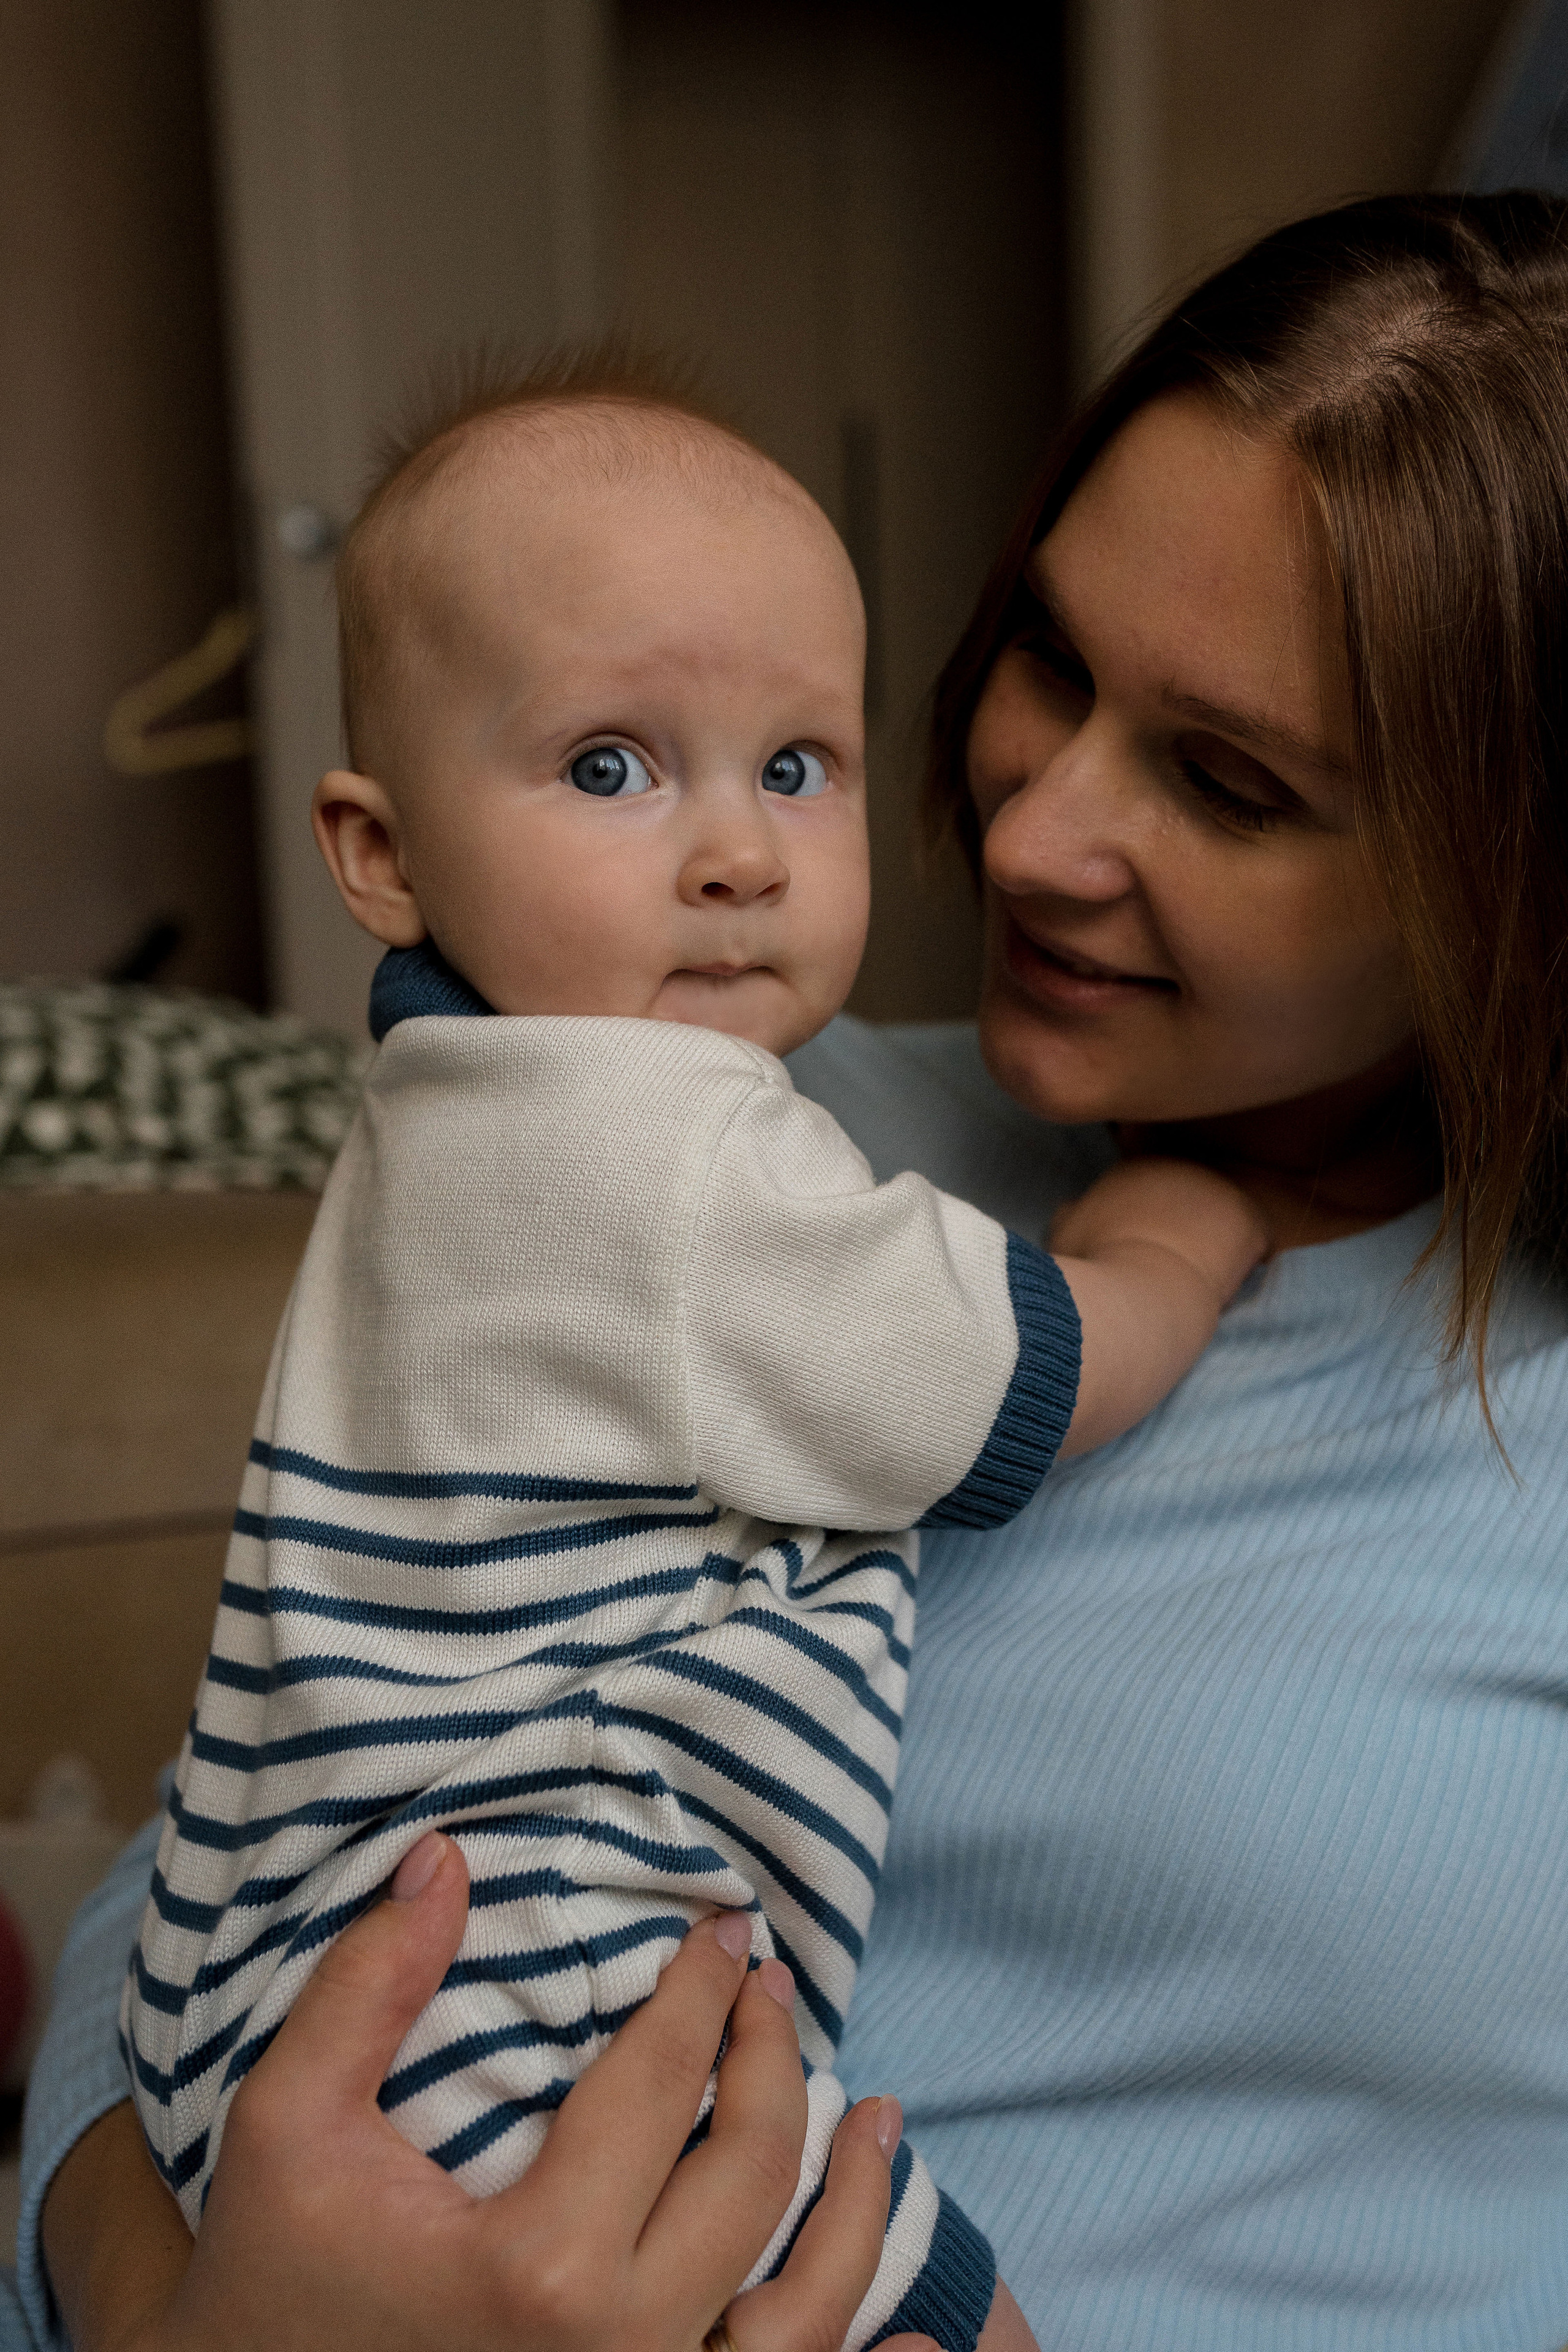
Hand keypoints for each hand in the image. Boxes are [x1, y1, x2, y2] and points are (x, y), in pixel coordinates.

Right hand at [45, 1833, 936, 2351]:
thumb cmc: (268, 2287)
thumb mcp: (288, 2128)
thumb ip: (367, 1988)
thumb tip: (444, 1857)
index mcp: (540, 2264)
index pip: (658, 2086)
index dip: (700, 1992)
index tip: (727, 1930)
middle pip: (749, 2179)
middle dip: (771, 2064)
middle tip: (771, 1990)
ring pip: (805, 2310)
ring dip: (859, 2206)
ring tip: (880, 2117)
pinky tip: (932, 2342)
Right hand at [1050, 1156, 1270, 1298]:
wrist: (1139, 1294)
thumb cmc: (1095, 1272)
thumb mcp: (1065, 1237)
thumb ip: (1073, 1214)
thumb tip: (1073, 1206)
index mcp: (1132, 1169)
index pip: (1149, 1189)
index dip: (1147, 1224)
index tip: (1140, 1254)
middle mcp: (1177, 1165)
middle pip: (1188, 1198)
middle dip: (1183, 1227)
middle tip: (1170, 1269)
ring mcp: (1217, 1188)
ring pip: (1221, 1219)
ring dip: (1215, 1243)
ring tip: (1196, 1280)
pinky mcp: (1249, 1218)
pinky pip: (1255, 1243)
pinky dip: (1245, 1264)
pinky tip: (1225, 1285)